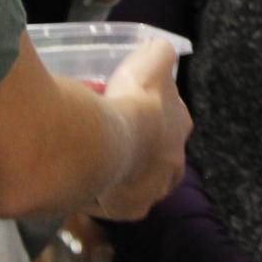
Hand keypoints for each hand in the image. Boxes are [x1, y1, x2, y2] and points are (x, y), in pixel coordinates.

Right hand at [90, 39, 189, 219]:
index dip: (153, 120)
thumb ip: (159, 53)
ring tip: (92, 161)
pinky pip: (111, 203)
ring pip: (136, 185)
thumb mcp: (152, 60)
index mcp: (180, 131)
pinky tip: (81, 180)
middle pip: (158, 161)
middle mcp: (172, 167)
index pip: (172, 126)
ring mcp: (151, 192)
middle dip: (140, 153)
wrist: (107, 142)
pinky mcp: (128, 211)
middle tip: (111, 141)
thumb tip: (160, 49)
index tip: (132, 114)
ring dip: (120, 175)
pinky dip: (98, 193)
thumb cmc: (133, 99)